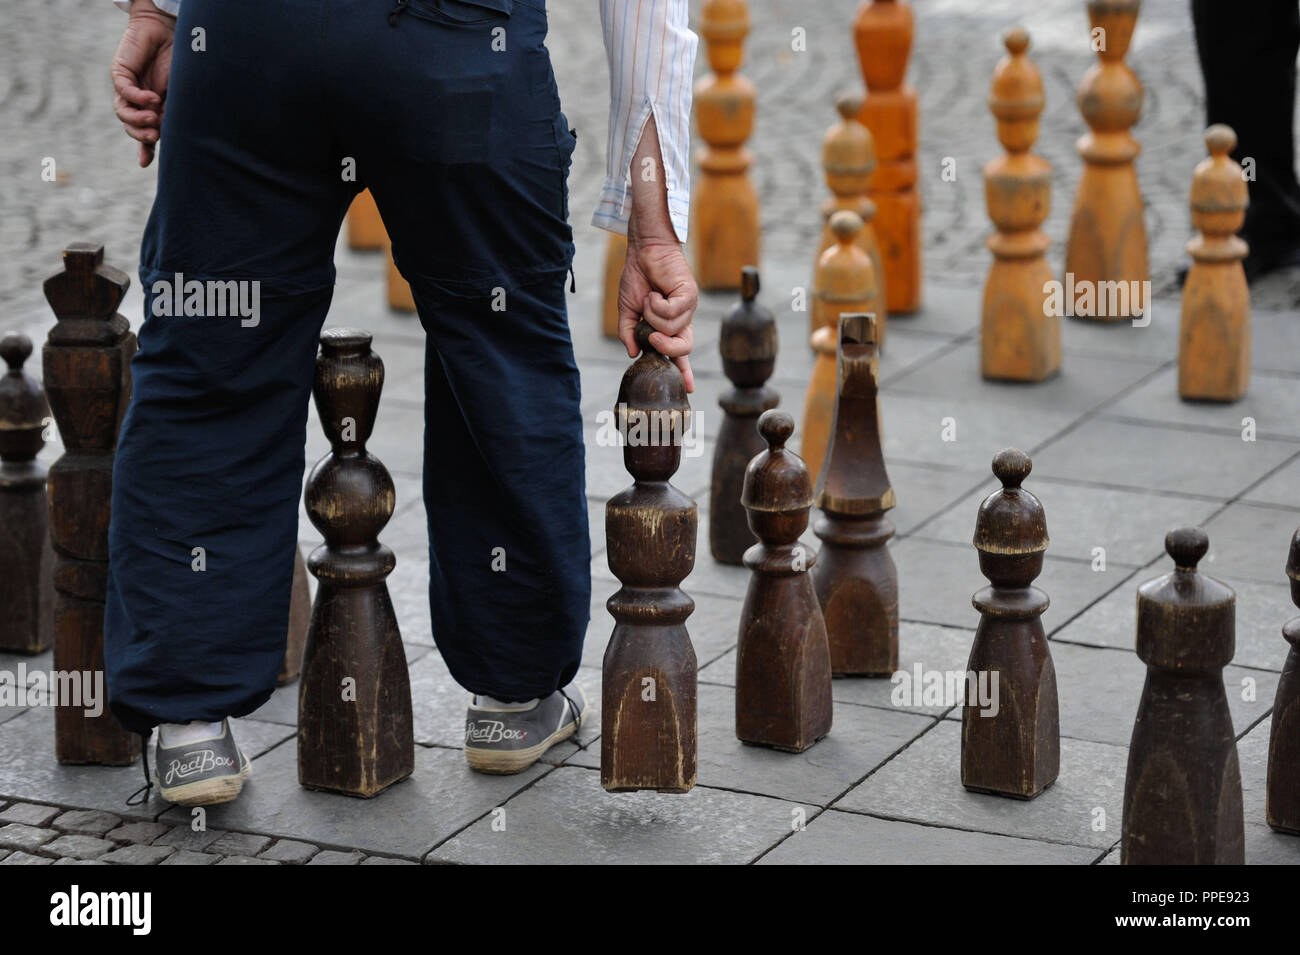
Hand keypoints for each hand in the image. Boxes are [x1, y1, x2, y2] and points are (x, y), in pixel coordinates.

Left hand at [111, 1, 175, 167]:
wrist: (170, 33)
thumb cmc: (179, 63)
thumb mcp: (179, 96)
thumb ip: (172, 116)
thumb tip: (170, 139)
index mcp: (152, 108)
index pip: (144, 132)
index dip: (145, 148)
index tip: (145, 162)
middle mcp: (137, 100)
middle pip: (130, 126)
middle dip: (140, 135)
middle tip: (154, 135)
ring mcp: (127, 87)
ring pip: (122, 112)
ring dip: (137, 119)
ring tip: (153, 118)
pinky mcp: (120, 73)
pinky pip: (124, 92)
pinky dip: (138, 99)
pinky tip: (152, 99)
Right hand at [618, 229, 697, 391]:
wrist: (643, 250)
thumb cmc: (637, 278)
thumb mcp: (627, 311)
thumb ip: (629, 333)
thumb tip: (632, 353)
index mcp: (670, 326)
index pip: (679, 353)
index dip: (684, 371)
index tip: (689, 389)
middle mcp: (682, 319)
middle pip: (683, 348)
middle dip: (665, 347)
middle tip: (650, 335)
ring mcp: (688, 308)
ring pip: (673, 328)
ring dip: (653, 315)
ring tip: (649, 298)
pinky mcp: (690, 294)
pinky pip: (673, 312)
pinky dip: (657, 305)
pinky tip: (655, 292)